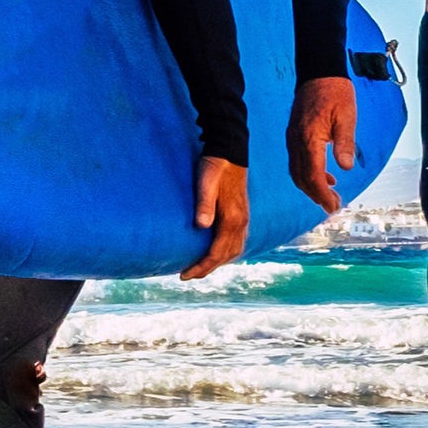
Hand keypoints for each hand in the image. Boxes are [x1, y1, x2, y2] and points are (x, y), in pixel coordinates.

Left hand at [181, 156, 248, 279]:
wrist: (230, 152)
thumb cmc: (215, 166)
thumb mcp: (206, 182)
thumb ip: (204, 203)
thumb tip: (201, 226)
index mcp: (232, 219)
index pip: (217, 253)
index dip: (201, 266)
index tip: (184, 274)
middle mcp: (241, 222)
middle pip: (227, 256)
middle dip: (208, 268)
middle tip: (188, 274)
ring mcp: (243, 219)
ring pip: (234, 251)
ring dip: (218, 262)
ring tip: (200, 267)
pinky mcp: (241, 214)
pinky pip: (237, 241)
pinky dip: (226, 253)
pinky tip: (216, 252)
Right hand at [287, 76, 356, 214]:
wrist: (318, 72)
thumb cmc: (336, 92)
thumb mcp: (347, 117)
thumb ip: (345, 143)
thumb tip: (346, 167)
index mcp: (309, 138)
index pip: (312, 176)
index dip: (322, 195)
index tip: (333, 207)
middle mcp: (296, 141)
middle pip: (301, 178)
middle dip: (316, 196)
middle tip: (334, 206)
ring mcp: (292, 138)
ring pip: (296, 171)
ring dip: (311, 186)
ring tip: (330, 195)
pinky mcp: (294, 134)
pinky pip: (297, 161)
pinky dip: (308, 173)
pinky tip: (326, 175)